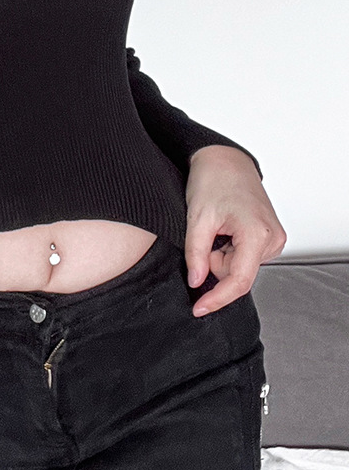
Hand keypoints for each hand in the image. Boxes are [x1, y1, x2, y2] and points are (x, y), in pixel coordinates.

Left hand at [184, 145, 286, 316]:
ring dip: (219, 253)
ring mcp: (274, 238)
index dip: (217, 298)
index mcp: (257, 234)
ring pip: (237, 266)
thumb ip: (195, 253)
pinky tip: (223, 228)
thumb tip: (196, 282)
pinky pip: (242, 256)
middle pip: (235, 274)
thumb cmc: (213, 181)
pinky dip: (227, 248)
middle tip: (205, 233)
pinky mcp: (269, 237)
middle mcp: (273, 239)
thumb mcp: (197, 218)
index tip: (199, 309)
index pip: (238, 281)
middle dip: (212, 261)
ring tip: (215, 226)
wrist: (225, 160)